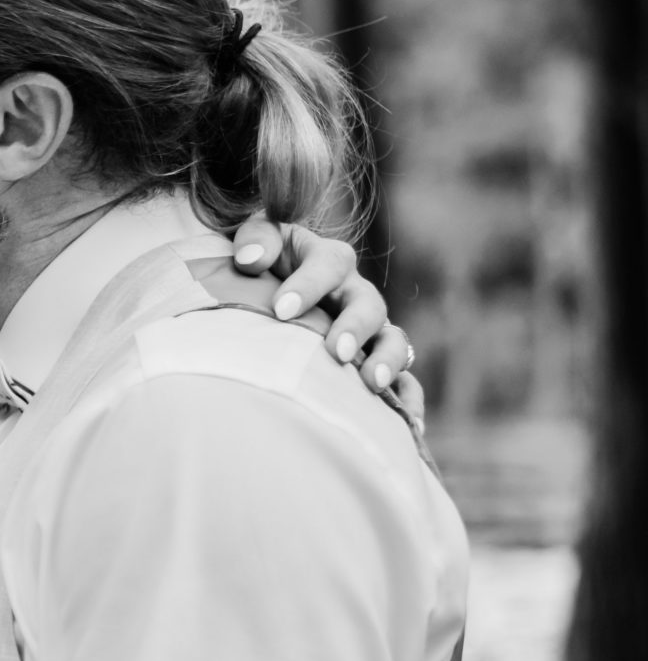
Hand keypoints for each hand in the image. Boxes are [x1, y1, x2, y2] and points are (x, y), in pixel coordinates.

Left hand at [228, 217, 421, 429]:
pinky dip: (408, 398)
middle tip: (337, 351)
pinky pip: (404, 380)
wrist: (266, 291)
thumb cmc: (260, 264)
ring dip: (387, 361)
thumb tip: (250, 258)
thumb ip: (255, 238)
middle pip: (368, 305)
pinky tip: (409, 423)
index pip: (329, 264)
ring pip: (392, 340)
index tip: (281, 310)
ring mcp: (369, 329)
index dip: (308, 285)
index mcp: (327, 260)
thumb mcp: (255, 240)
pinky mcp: (373, 360)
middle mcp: (354, 293)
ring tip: (373, 384)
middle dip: (355, 328)